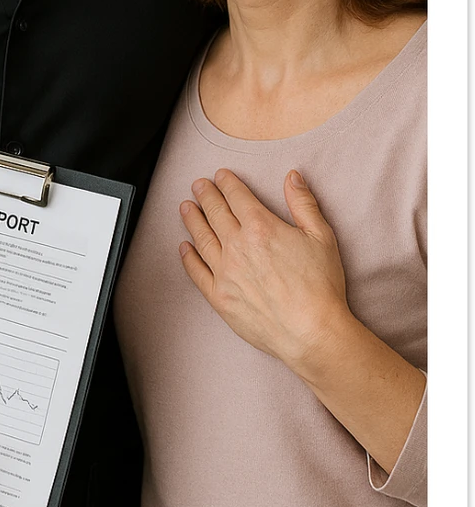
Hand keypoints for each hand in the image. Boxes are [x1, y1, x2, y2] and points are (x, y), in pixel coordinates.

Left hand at [178, 167, 348, 368]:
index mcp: (261, 227)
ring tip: (186, 207)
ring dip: (192, 220)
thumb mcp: (321, 236)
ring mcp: (224, 272)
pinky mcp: (219, 297)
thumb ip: (303, 203)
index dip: (227, 183)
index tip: (220, 176)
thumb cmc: (321, 286)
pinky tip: (184, 247)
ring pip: (201, 238)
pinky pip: (197, 272)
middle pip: (215, 213)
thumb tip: (292, 177)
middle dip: (205, 195)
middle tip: (198, 185)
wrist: (311, 331)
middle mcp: (237, 246)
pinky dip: (188, 257)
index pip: (237, 197)